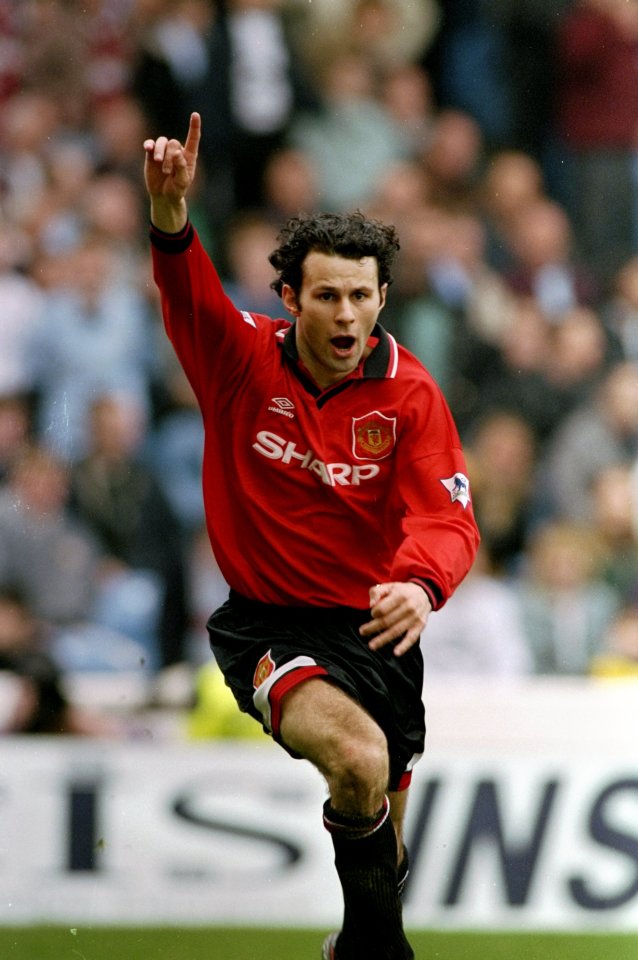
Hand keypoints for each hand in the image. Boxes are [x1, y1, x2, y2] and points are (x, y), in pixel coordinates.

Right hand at [143, 112, 200, 230]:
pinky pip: (150, 144)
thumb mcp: (182, 182)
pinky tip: (147, 148)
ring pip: (162, 142)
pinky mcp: (152, 154)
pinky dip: (149, 144)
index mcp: (189, 156)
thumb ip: (181, 167)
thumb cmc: (177, 189)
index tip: (195, 114)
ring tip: (159, 164)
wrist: (163, 195)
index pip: (193, 139)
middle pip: (173, 143)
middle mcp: (177, 151)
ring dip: (160, 152)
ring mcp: (164, 151)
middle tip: (167, 172)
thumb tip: (176, 152)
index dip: (194, 126)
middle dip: (169, 157)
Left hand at [360, 581, 431, 656]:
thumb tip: (371, 605)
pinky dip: (404, 646)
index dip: (374, 613)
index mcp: (400, 595)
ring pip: (396, 631)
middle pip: (387, 621)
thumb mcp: (389, 586)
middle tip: (362, 632)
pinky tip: (396, 653)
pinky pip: (411, 638)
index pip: (383, 609)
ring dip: (383, 639)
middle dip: (373, 627)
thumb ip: (377, 592)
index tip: (372, 615)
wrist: (424, 594)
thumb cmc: (403, 591)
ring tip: (372, 646)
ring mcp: (414, 618)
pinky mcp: (419, 627)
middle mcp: (408, 607)